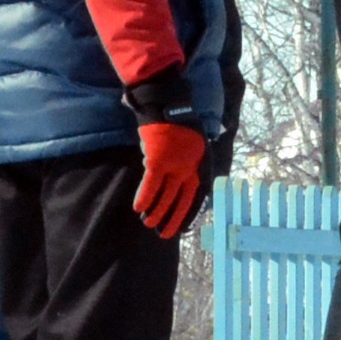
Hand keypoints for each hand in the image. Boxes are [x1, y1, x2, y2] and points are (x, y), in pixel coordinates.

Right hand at [133, 120, 208, 239]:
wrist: (167, 105)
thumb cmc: (178, 123)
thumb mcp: (194, 144)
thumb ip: (188, 162)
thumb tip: (176, 178)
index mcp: (201, 164)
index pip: (199, 195)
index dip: (191, 212)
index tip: (184, 227)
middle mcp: (190, 168)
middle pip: (183, 199)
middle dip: (174, 218)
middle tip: (166, 234)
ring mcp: (175, 165)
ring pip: (166, 195)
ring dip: (157, 212)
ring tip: (149, 224)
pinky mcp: (158, 161)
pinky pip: (151, 184)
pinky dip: (144, 197)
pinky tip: (139, 208)